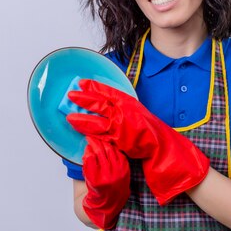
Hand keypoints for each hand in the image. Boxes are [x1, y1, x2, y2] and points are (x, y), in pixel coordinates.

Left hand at [67, 79, 209, 205]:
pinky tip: (78, 128)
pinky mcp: (118, 138)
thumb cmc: (150, 132)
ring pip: (97, 116)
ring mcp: (121, 124)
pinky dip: (88, 130)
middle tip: (71, 94)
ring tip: (69, 113)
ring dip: (82, 115)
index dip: (94, 86)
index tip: (82, 83)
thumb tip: (111, 106)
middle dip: (84, 97)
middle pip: (100, 101)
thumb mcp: (137, 114)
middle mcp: (124, 110)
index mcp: (129, 103)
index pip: (109, 91)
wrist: (162, 147)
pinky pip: (100, 133)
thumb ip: (124, 109)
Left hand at [81, 136, 130, 228]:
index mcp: (124, 167)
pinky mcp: (96, 180)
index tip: (103, 132)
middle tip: (92, 133)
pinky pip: (89, 162)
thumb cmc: (113, 186)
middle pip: (106, 149)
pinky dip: (86, 155)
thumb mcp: (121, 171)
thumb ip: (116, 158)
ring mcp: (106, 176)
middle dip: (98, 140)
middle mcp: (116, 171)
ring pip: (97, 153)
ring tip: (89, 140)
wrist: (106, 206)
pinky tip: (86, 152)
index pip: (115, 148)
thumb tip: (109, 139)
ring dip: (91, 145)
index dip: (108, 139)